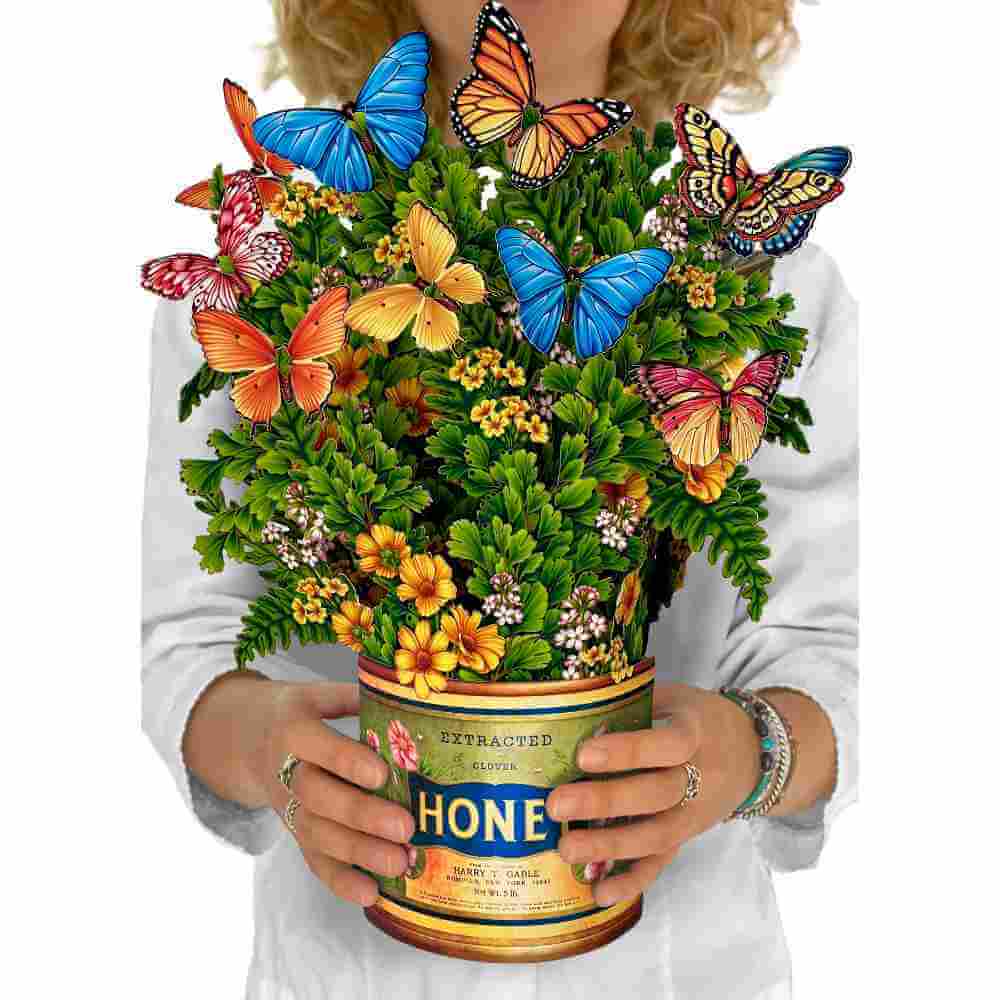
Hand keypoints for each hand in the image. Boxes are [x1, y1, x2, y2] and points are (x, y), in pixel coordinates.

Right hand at [186, 675, 414, 906]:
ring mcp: (287, 807)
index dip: (348, 762)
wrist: (242, 739)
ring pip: (316, 834)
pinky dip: (340, 881)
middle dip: (361, 815)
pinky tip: (371, 894)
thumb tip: (408, 697)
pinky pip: (312, 860)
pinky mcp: (293, 832)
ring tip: (399, 864)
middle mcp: (286, 771)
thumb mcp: (316, 694)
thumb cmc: (295, 713)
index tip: (382, 774)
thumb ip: (354, 696)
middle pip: (318, 798)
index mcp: (294, 729)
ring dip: (358, 853)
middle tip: (405, 828)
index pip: (319, 746)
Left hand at [545, 682, 759, 906]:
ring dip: (609, 847)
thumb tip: (578, 707)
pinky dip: (630, 882)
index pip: (667, 744)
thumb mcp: (676, 698)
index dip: (627, 751)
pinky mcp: (687, 838)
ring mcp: (694, 814)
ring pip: (656, 836)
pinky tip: (597, 893)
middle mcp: (700, 778)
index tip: (584, 755)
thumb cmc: (698, 719)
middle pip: (655, 794)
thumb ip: (635, 703)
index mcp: (696, 733)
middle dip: (604, 802)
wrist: (751, 753)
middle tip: (557, 804)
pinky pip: (661, 864)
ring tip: (566, 849)